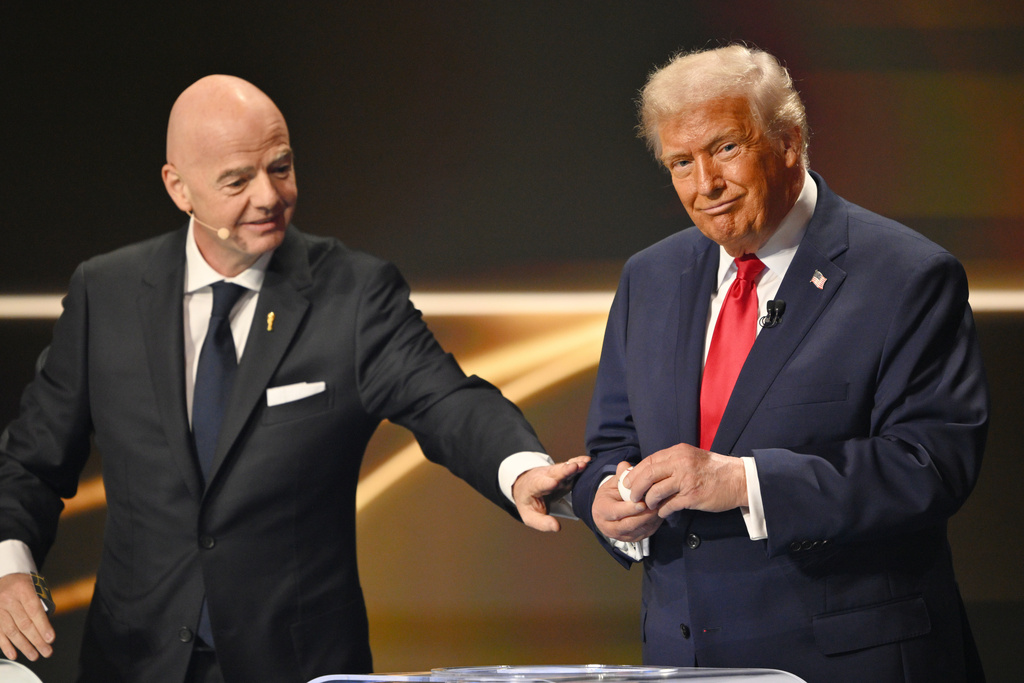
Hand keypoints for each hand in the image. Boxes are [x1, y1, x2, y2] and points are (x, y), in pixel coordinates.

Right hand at [0, 573, 54, 660]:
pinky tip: (14, 654)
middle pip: (24, 623)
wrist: (3, 577)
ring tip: (34, 655)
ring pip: (12, 631)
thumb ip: (41, 602)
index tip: (50, 638)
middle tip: (46, 651)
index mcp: (22, 588)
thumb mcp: (35, 585)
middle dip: (37, 640)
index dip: (43, 626)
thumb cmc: (23, 583)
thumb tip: (46, 625)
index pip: (34, 610)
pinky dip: (6, 646)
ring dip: (24, 646)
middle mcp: (8, 598)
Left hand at [512, 455, 589, 531]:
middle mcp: (544, 477)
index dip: (547, 483)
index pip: (540, 485)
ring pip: (563, 467)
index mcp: (533, 487)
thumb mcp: (530, 516)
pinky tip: (587, 460)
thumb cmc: (528, 503)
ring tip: (584, 464)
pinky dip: (578, 461)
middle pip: (554, 473)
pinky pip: (570, 464)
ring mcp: (554, 473)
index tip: (554, 483)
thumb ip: (543, 523)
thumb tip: (557, 527)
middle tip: (574, 467)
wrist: (526, 486)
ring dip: (574, 465)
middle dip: (564, 470)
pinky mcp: (562, 471)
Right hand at [593, 460, 662, 541]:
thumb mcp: (613, 484)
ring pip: (638, 531)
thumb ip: (620, 476)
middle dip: (644, 516)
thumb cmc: (611, 495)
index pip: (616, 512)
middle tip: (657, 506)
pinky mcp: (631, 539)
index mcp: (601, 510)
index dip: (630, 509)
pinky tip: (659, 514)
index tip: (643, 503)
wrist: (607, 512)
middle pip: (628, 524)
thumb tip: (625, 466)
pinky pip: (644, 534)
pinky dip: (653, 525)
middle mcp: (608, 526)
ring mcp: (620, 536)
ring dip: (651, 521)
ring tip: (660, 509)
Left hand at [621, 442, 746, 516]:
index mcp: (678, 452)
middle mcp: (681, 463)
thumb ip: (672, 463)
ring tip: (649, 506)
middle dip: (636, 488)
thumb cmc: (714, 470)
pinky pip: (670, 505)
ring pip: (656, 492)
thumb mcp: (691, 458)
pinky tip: (663, 513)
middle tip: (632, 497)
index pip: (649, 462)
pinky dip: (663, 511)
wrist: (738, 479)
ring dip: (649, 501)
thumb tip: (648, 473)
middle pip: (648, 475)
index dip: (635, 474)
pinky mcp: (693, 496)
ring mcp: (686, 480)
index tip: (628, 483)